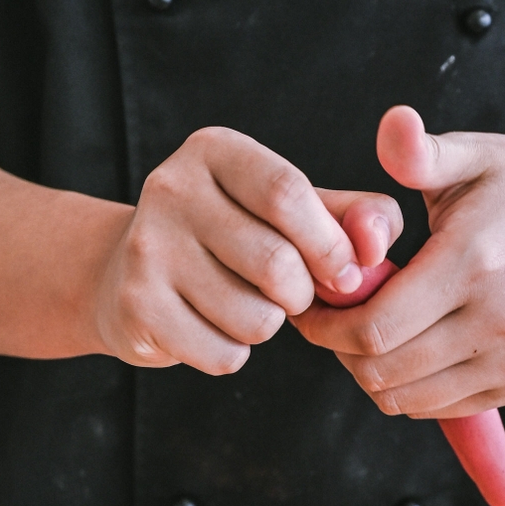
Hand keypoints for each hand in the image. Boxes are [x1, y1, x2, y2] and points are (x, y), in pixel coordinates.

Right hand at [93, 127, 402, 372]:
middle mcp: (171, 188)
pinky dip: (234, 353)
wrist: (126, 274)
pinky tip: (213, 328)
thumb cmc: (233, 237)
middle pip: (275, 263)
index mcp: (215, 151)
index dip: (329, 244)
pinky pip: (222, 354)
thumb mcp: (293, 212)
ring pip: (253, 318)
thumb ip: (352, 217)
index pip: (287, 192)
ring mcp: (147, 248)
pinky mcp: (136, 305)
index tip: (343, 272)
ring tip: (248, 306)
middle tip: (294, 295)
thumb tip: (378, 244)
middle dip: (303, 295)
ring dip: (269, 326)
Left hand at [293, 106, 504, 416]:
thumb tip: (393, 124)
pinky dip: (409, 389)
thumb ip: (422, 151)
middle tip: (329, 322)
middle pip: (384, 371)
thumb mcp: (477, 156)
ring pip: (408, 399)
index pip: (374, 326)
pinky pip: (441, 407)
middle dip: (340, 351)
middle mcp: (498, 319)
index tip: (308, 307)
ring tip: (364, 335)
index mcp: (474, 261)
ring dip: (370, 375)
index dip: (326, 327)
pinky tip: (404, 349)